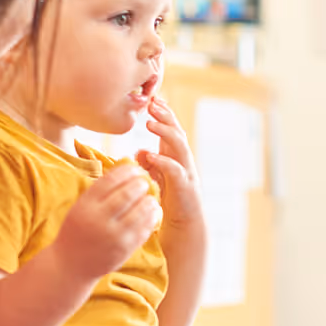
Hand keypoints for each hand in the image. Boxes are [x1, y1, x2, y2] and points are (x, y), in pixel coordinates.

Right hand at [51, 166, 160, 279]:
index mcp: (86, 205)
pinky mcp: (125, 249)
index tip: (136, 169)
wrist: (70, 265)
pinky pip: (145, 229)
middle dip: (141, 184)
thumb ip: (100, 191)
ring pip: (140, 211)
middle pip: (128, 194)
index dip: (128, 171)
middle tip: (146, 182)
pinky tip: (152, 212)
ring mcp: (114, 235)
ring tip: (151, 197)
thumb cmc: (78, 231)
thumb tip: (127, 167)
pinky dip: (152, 218)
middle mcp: (99, 219)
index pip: (111, 180)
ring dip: (150, 200)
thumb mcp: (81, 207)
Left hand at [134, 98, 204, 237]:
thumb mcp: (156, 178)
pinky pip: (176, 171)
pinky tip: (151, 155)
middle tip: (152, 103)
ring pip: (180, 147)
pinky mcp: (185, 188)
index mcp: (176, 157)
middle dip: (165, 117)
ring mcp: (187, 173)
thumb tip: (139, 151)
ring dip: (165, 133)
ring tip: (151, 123)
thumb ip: (149, 163)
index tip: (152, 99)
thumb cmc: (170, 201)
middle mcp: (184, 162)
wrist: (185, 226)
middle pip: (177, 133)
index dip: (164, 114)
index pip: (172, 130)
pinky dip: (164, 162)